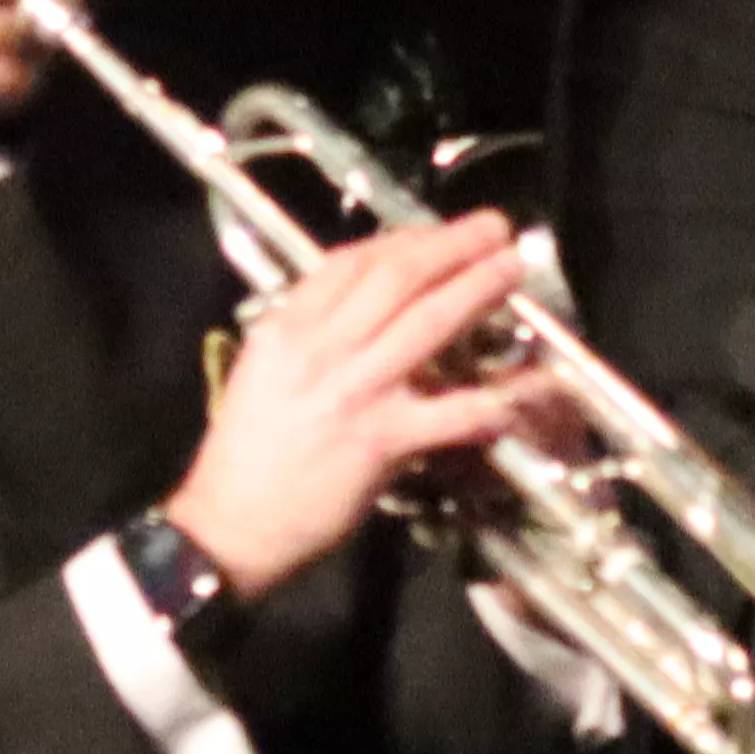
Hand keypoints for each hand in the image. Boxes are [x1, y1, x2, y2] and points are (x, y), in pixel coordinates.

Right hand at [156, 210, 549, 597]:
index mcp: (288, 328)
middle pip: (397, 278)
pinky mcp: (382, 441)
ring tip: (511, 270)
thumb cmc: (246, 450)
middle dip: (451, 246)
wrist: (231, 525)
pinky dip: (490, 400)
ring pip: (427, 324)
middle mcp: (321, 349)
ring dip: (477, 289)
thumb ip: (310, 333)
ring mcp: (356, 392)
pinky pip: (449, 413)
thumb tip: (366, 306)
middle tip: (494, 228)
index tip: (435, 234)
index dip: (401, 240)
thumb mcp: (264, 369)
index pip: (349, 262)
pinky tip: (523, 388)